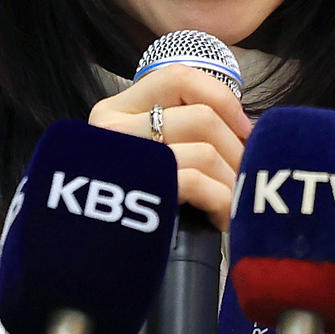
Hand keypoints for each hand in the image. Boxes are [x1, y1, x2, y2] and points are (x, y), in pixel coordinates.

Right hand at [88, 63, 250, 230]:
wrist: (90, 256)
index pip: (179, 77)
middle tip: (243, 179)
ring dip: (231, 181)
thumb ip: (179, 132)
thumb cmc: (129, 208)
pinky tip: (221, 219)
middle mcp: (112, 127)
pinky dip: (221, 201)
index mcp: (116, 109)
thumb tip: (244, 133)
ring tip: (234, 203)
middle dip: (236, 151)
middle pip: (202, 117)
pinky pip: (196, 182)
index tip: (244, 129)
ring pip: (205, 151)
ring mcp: (123, 158)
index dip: (223, 99)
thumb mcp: (145, 156)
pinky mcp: (137, 190)